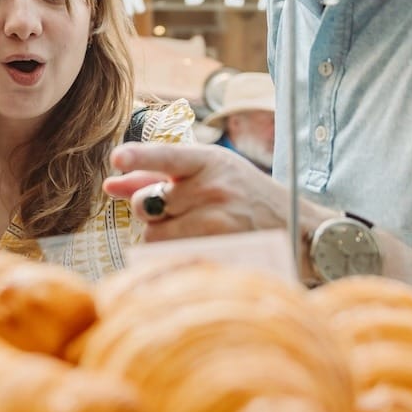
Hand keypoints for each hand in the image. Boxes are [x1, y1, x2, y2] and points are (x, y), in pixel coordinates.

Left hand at [105, 142, 297, 241]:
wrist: (299, 228)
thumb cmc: (245, 197)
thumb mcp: (208, 175)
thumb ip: (157, 177)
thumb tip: (111, 184)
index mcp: (209, 160)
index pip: (167, 156)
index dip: (139, 157)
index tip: (117, 159)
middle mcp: (213, 186)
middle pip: (148, 203)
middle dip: (150, 211)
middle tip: (174, 211)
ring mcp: (218, 219)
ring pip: (155, 234)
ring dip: (163, 235)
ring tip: (191, 230)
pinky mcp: (220, 249)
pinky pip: (172, 255)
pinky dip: (174, 254)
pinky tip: (197, 246)